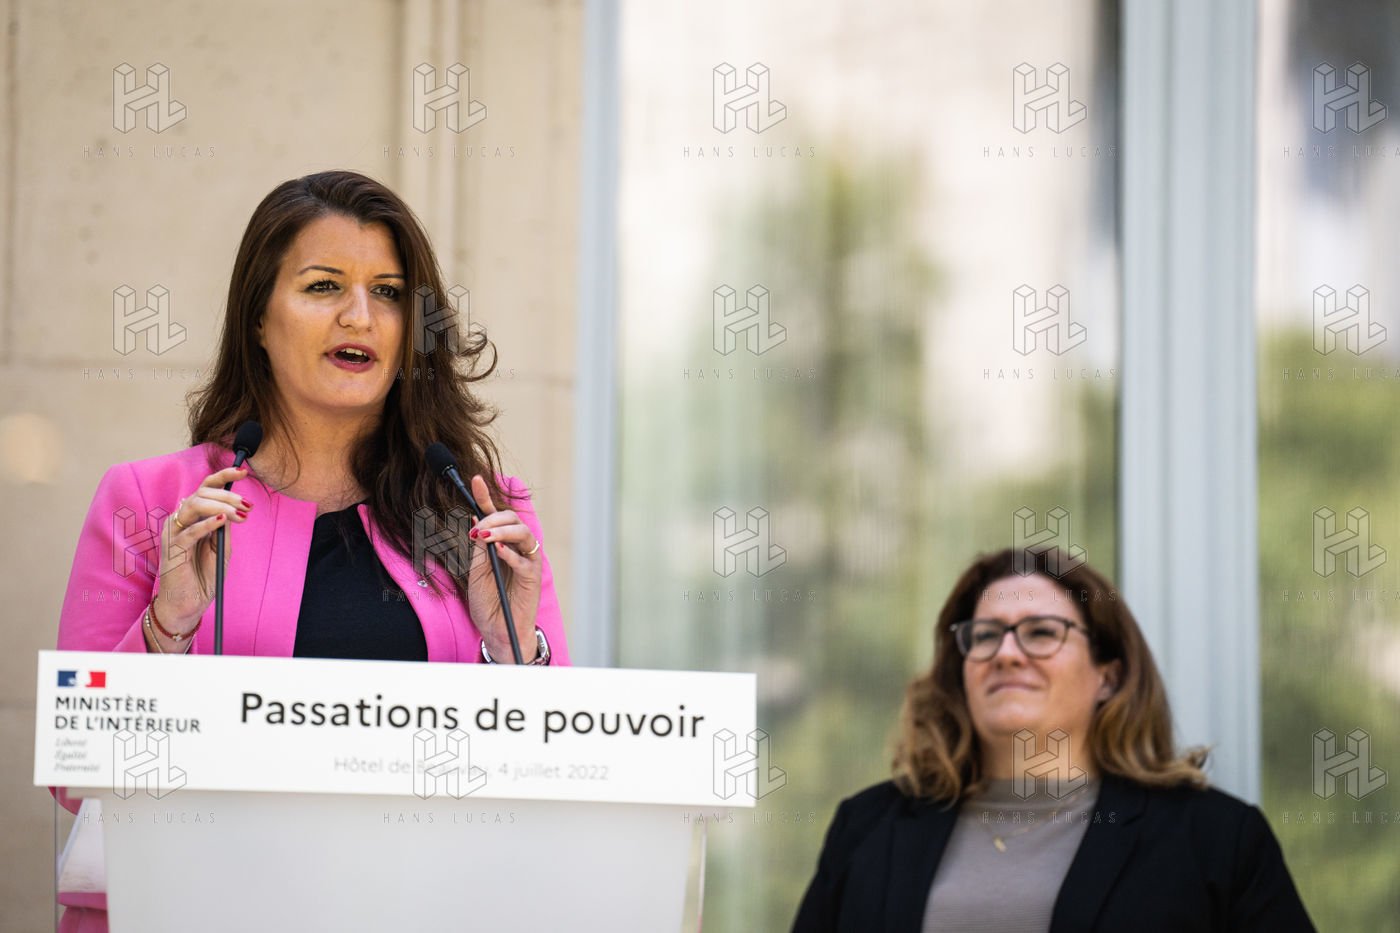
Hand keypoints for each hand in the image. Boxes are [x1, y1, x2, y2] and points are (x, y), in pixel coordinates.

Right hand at [155, 466, 252, 634]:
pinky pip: (188, 532)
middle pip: (200, 493)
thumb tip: (235, 507)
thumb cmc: (203, 575)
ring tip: (239, 515)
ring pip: (192, 506)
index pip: (204, 488)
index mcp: (191, 517)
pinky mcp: (172, 550)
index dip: (223, 476)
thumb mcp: (221, 547)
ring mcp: (173, 534)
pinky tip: (222, 520)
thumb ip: (224, 526)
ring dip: (220, 507)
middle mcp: (179, 521)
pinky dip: (206, 524)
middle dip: (227, 496)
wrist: (188, 603)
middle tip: (247, 506)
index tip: (243, 471)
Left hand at [464, 475, 542, 662]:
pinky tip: (498, 550)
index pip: (496, 516)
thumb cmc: (488, 600)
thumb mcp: (476, 570)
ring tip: (485, 536)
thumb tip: (475, 520)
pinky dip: (511, 554)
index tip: (475, 479)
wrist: (495, 628)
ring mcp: (527, 561)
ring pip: (523, 533)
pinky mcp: (533, 578)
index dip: (485, 497)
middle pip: (513, 519)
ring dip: (502, 531)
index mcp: (503, 543)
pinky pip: (525, 561)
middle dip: (493, 517)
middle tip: (477, 528)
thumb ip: (478, 547)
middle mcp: (518, 548)